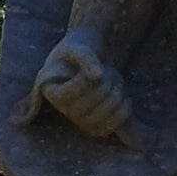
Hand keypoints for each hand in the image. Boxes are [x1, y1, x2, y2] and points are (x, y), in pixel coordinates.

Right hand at [12, 35, 135, 142]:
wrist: (93, 62)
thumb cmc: (81, 51)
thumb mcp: (79, 47)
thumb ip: (86, 57)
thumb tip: (97, 75)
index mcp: (51, 91)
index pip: (69, 94)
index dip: (86, 80)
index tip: (94, 66)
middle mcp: (64, 110)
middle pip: (88, 105)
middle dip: (104, 84)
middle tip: (108, 71)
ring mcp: (80, 122)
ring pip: (102, 116)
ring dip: (116, 95)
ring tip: (116, 82)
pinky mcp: (97, 128)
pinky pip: (111, 127)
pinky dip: (123, 111)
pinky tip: (125, 98)